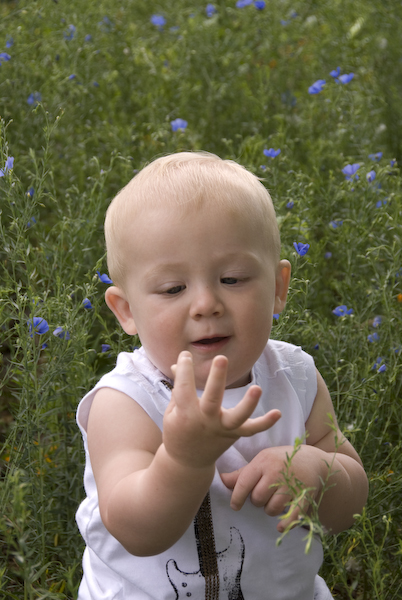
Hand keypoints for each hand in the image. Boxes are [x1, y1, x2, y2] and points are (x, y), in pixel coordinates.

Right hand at [163, 351, 281, 469]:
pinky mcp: (234, 435)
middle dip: (217, 379)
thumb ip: (178, 386)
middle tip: (221, 358)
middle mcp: (205, 420)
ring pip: (237, 417)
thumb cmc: (178, 430)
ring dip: (248, 404)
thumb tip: (178, 363)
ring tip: (257, 388)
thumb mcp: (172, 410)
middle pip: (212, 399)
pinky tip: (278, 413)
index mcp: (185, 413)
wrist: (187, 462)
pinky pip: (251, 429)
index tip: (186, 355)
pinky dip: (265, 423)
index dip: (185, 369)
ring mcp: (221, 428)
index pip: (184, 387)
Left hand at [221, 445, 326, 531]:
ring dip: (270, 509)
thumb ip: (242, 473)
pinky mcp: (304, 496)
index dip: (236, 497)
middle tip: (263, 496)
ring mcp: (291, 485)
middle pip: (257, 498)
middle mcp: (276, 472)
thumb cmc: (281, 461)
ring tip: (274, 500)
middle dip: (257, 501)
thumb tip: (221, 479)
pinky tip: (280, 526)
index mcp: (263, 461)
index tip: (235, 506)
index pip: (244, 482)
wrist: (312, 460)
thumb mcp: (262, 461)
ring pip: (272, 508)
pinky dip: (285, 524)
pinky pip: (292, 516)